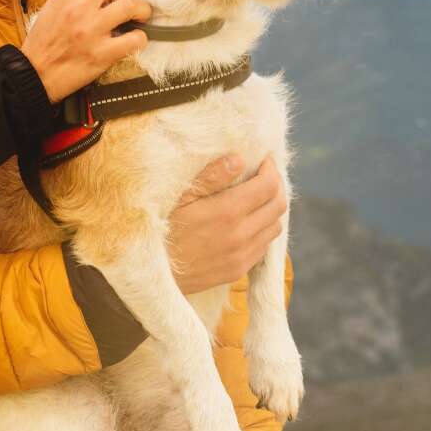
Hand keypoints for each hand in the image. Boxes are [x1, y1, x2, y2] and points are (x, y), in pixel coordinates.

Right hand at [20, 0, 150, 101]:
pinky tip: (134, 39)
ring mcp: (92, 31)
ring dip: (141, 8)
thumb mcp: (50, 8)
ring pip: (131, 4)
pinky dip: (139, 38)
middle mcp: (78, 8)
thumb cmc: (42, 43)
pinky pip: (135, 39)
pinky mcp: (102, 54)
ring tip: (140, 14)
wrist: (34, 74)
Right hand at [168, 155, 286, 293]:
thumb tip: (239, 160)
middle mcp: (240, 234)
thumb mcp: (179, 197)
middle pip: (278, 205)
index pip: (267, 187)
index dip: (270, 170)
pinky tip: (250, 221)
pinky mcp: (238, 269)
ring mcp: (242, 255)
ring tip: (259, 197)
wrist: (152, 270)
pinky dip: (264, 229)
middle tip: (265, 174)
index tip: (263, 161)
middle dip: (276, 185)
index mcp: (226, 211)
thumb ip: (211, 178)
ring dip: (272, 208)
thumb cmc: (160, 228)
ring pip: (275, 226)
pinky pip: (264, 246)